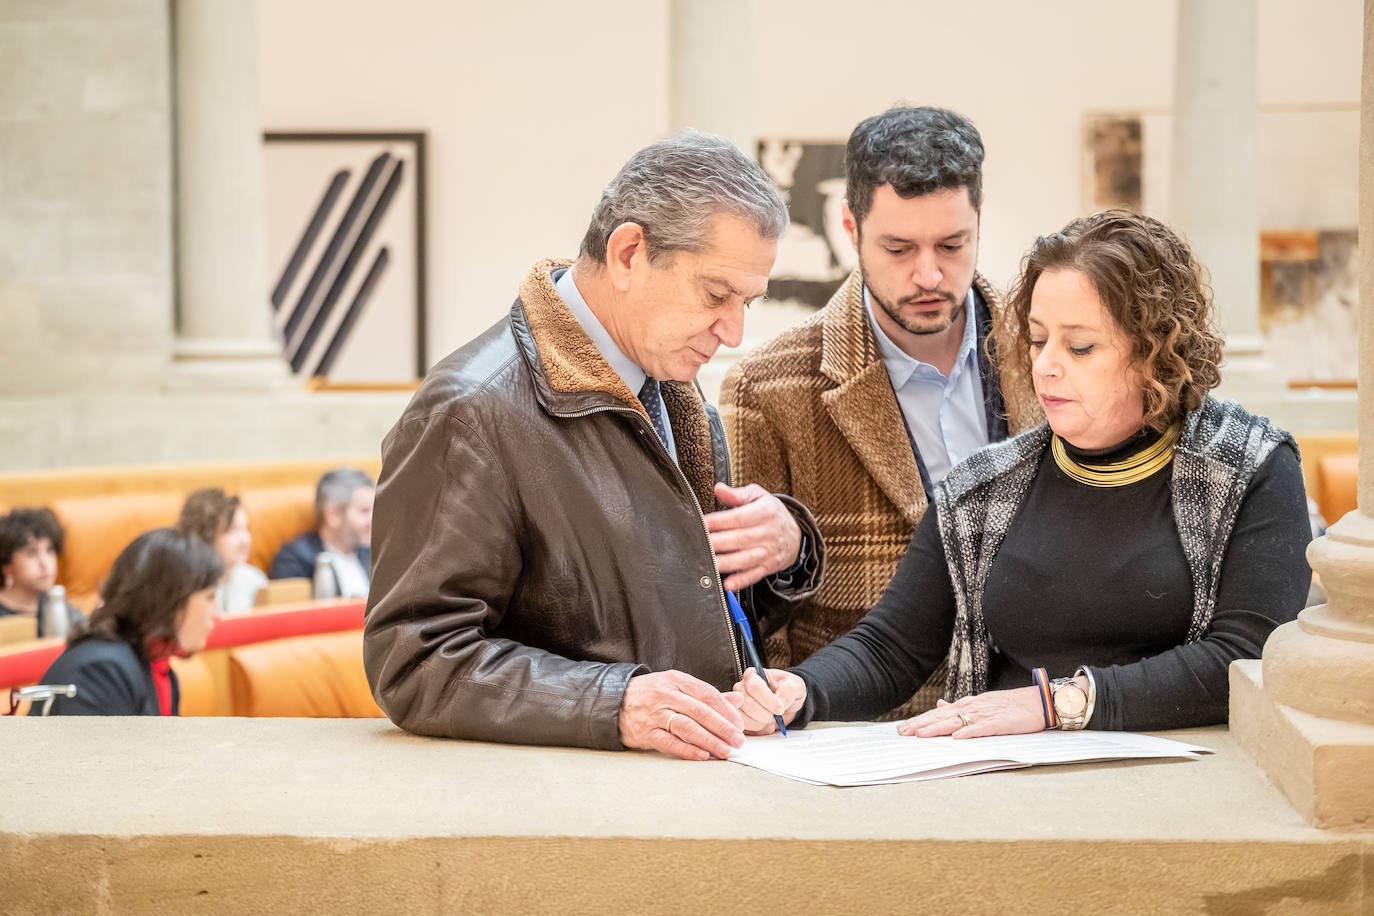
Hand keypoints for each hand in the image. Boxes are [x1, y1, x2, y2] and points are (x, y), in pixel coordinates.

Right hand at [618, 670, 745, 760]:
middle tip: (738, 740)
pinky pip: (670, 742)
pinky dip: (688, 750)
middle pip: (700, 711)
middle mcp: (665, 695)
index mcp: (675, 680)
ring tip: (725, 750)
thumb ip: (705, 695)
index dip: (726, 710)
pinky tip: (703, 755)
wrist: (613, 702)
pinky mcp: (645, 732)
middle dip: (722, 727)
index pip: (706, 694)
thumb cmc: (649, 694)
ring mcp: (654, 714)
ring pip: (687, 727)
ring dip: (709, 740)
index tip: (739, 724)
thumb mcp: (676, 686)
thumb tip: (736, 701)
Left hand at [704, 483, 801, 590]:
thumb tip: (719, 489)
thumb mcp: (759, 497)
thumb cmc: (772, 513)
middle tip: (699, 544)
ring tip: (709, 563)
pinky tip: (728, 584)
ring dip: (725, 563)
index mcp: (765, 513)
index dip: (718, 521)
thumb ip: (737, 494)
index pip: (738, 517)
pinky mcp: (767, 567)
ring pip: (745, 559)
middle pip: (739, 539)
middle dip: (717, 542)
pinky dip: (741, 581)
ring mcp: (768, 552)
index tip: (702, 523)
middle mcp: (768, 533)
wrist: (795, 535)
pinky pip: (753, 575)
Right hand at [729, 667, 806, 734]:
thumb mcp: (794, 685)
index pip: (754, 686)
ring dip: (761, 723)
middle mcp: (742, 688)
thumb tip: (780, 703)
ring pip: (743, 718)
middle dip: (766, 714)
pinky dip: (759, 730)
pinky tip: (766, 725)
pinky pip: (745, 729)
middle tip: (777, 714)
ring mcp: (738, 705)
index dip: (768, 700)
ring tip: (772, 719)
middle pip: (747, 704)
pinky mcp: (740, 719)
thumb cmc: (787, 690)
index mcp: (753, 675)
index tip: (780, 708)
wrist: (786, 704)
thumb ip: (788, 691)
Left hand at [898, 686, 1048, 738]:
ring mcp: (986, 714)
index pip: (938, 713)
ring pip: (957, 721)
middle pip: (942, 716)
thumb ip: (960, 705)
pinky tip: (956, 738)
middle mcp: (973, 707)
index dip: (920, 720)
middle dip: (921, 724)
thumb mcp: (982, 703)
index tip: (902, 728)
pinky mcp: (1001, 722)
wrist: (1040, 701)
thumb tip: (939, 703)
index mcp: (968, 704)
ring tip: (920, 735)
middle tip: (902, 733)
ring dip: (937, 728)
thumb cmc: (1012, 705)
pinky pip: (983, 728)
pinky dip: (969, 732)